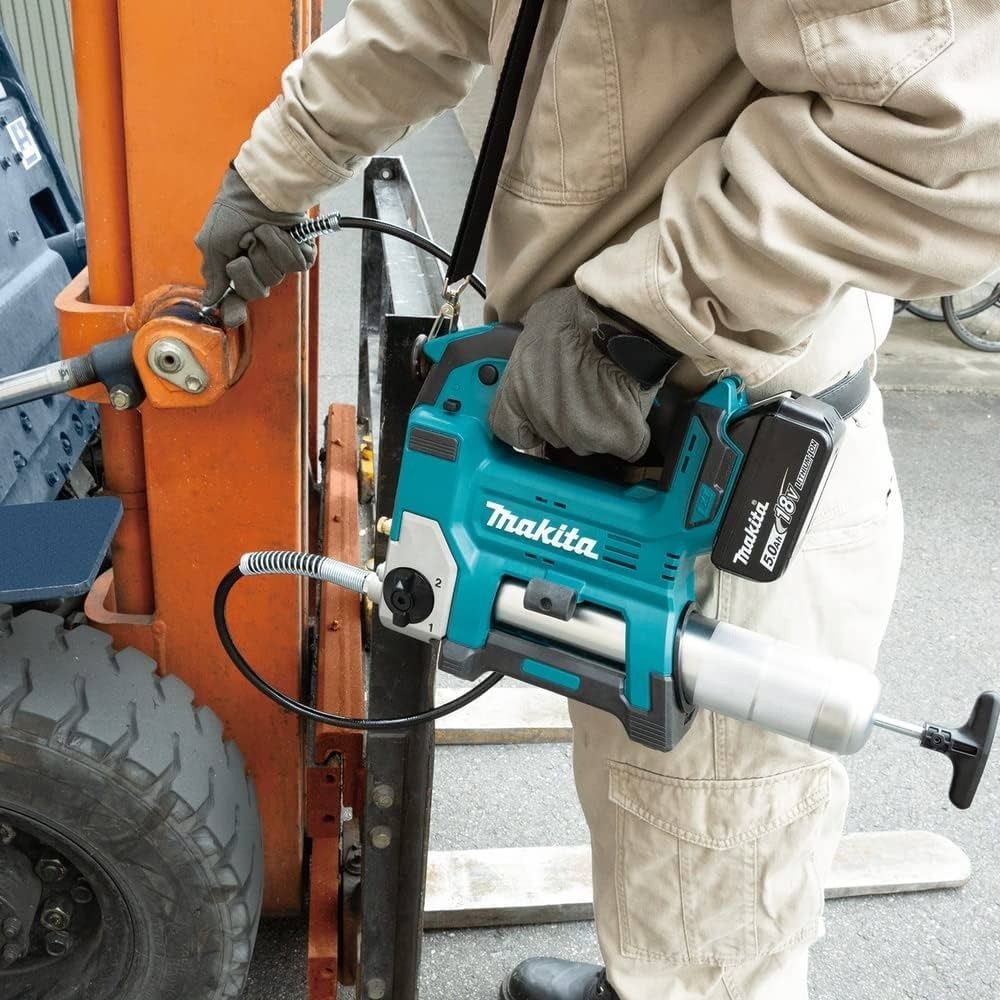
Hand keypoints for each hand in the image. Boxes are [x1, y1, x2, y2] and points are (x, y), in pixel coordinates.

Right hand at [195, 166, 316, 327]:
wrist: (258, 188)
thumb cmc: (232, 211)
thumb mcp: (212, 243)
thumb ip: (214, 275)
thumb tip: (209, 300)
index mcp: (236, 267)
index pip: (236, 298)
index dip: (235, 310)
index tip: (232, 319)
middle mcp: (258, 267)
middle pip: (256, 291)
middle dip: (249, 267)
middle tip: (245, 246)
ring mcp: (280, 261)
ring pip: (277, 276)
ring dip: (267, 250)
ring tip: (261, 232)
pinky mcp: (300, 253)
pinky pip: (297, 264)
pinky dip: (285, 245)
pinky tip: (279, 231)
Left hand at [488, 287, 666, 461]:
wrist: (618, 316)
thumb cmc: (579, 312)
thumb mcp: (538, 322)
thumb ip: (531, 354)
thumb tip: (540, 353)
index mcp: (518, 391)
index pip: (508, 428)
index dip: (526, 427)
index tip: (536, 422)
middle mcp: (544, 417)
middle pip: (556, 435)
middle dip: (570, 418)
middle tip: (586, 388)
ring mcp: (580, 431)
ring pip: (590, 441)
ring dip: (600, 424)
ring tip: (611, 388)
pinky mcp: (616, 436)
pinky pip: (626, 445)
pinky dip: (631, 431)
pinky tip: (633, 405)